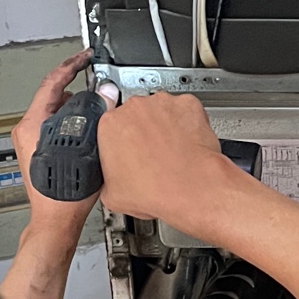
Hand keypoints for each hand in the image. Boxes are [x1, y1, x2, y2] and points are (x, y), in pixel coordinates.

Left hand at [11, 50, 100, 242]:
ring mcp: (31, 141)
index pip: (52, 83)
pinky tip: (91, 133)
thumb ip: (94, 117)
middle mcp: (27, 130)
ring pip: (57, 113)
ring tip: (98, 113)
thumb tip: (104, 95)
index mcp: (32, 125)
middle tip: (98, 87)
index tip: (84, 57)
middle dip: (79, 91)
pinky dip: (73, 124)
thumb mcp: (85, 149)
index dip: (71, 65)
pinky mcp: (38, 151)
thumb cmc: (64, 195)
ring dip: (77, 110)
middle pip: (54, 97)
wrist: (55, 220)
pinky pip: (57, 127)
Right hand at [97, 90, 238, 229]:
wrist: (192, 189)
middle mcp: (135, 108)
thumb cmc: (157, 190)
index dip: (121, 138)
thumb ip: (107, 177)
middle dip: (143, 131)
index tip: (128, 146)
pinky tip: (187, 142)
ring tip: (172, 150)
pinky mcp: (188, 104)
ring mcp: (162, 103)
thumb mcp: (112, 194)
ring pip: (161, 110)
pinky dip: (188, 122)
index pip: (111, 125)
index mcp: (110, 125)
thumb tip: (111, 179)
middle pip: (136, 114)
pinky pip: (185, 110)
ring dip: (165, 125)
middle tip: (152, 153)